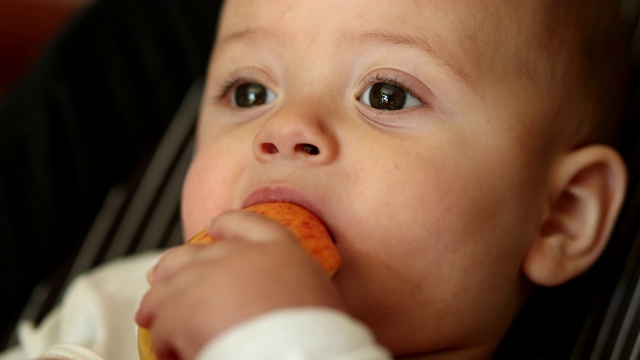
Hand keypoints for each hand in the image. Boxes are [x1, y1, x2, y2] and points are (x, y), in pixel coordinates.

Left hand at [135, 210, 343, 359]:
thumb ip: (290, 284)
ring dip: (160, 305)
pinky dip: (162, 338)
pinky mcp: (186, 308)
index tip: (213, 227)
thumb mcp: (317, 297)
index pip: (247, 224)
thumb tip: (275, 299)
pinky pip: (162, 322)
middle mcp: (242, 257)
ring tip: (155, 322)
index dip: (226, 225)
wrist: (301, 358)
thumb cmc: (315, 340)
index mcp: (280, 251)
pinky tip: (169, 351)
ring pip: (170, 285)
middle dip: (174, 266)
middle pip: (196, 252)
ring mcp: (211, 278)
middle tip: (162, 280)